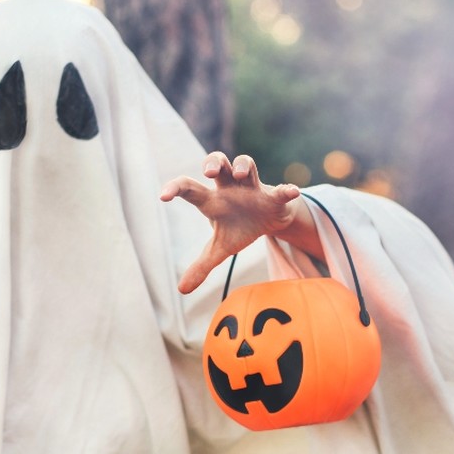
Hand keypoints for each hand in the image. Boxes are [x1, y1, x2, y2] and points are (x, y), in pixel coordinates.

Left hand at [161, 152, 321, 293]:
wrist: (267, 220)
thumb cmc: (238, 228)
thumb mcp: (220, 248)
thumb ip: (201, 266)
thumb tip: (181, 290)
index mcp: (213, 200)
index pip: (190, 188)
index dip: (176, 188)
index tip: (163, 196)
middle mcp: (230, 187)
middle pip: (218, 163)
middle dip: (213, 163)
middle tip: (209, 173)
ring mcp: (252, 188)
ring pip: (246, 164)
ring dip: (243, 165)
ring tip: (240, 174)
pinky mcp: (273, 196)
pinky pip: (280, 190)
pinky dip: (286, 190)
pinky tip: (291, 192)